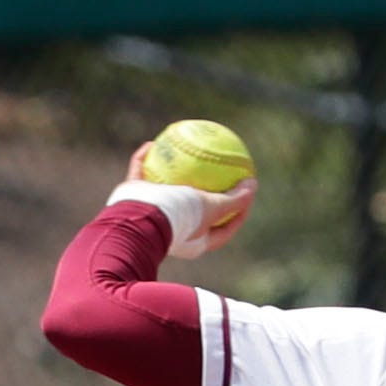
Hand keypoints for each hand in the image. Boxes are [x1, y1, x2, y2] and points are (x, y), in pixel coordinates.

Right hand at [117, 140, 256, 256]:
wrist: (138, 221)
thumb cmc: (179, 217)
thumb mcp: (213, 209)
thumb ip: (234, 200)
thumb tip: (253, 185)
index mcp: (194, 242)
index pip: (224, 230)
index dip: (238, 214)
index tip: (247, 196)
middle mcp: (173, 230)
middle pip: (194, 209)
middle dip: (204, 194)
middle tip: (218, 174)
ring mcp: (152, 214)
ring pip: (163, 190)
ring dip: (171, 173)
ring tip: (183, 153)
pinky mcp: (132, 199)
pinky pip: (140, 174)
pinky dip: (144, 160)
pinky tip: (152, 144)